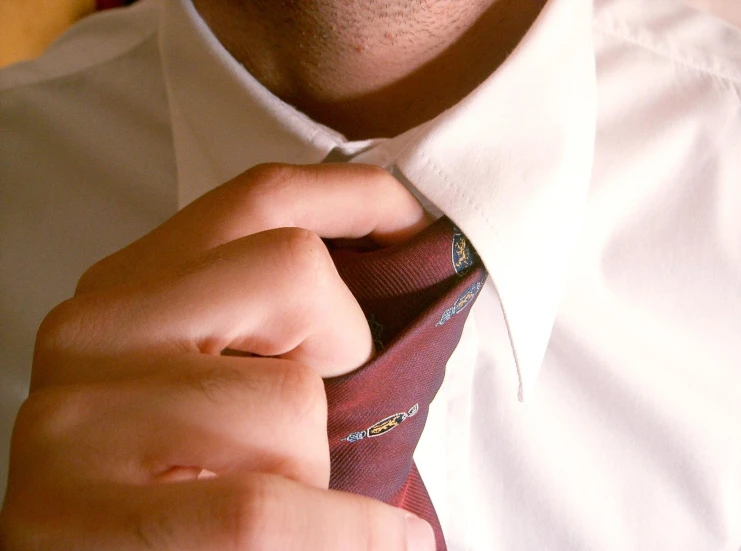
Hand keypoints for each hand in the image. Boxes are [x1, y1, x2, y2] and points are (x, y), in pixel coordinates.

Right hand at [0, 163, 435, 549]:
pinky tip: (383, 537)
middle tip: (323, 411)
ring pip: (292, 401)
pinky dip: (348, 531)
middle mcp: (95, 329)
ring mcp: (78, 419)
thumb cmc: (167, 477)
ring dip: (315, 466)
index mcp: (129, 287)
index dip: (360, 201)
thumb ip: (259, 320)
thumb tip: (386, 276)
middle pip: (295, 269)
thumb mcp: (199, 375)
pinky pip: (264, 511)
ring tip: (264, 493)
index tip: (415, 229)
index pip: (261, 198)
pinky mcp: (78, 514)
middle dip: (345, 344)